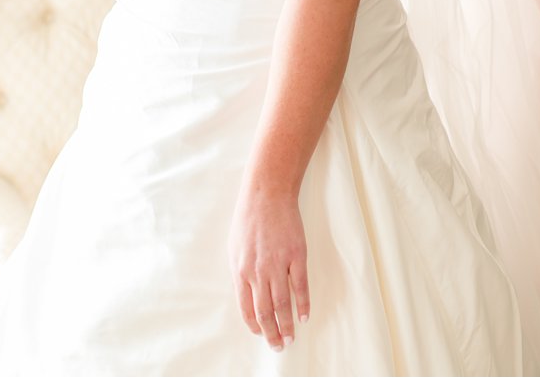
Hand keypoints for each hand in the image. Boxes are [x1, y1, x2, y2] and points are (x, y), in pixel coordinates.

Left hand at [230, 182, 308, 352]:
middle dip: (272, 333)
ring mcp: (278, 264)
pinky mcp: (297, 255)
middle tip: (279, 345)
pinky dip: (303, 303)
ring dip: (287, 324)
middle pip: (265, 312)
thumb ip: (241, 273)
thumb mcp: (234, 248)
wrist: (267, 193)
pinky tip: (304, 314)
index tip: (262, 334)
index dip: (255, 326)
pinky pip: (301, 286)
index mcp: (240, 272)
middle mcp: (258, 272)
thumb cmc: (248, 218)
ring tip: (291, 337)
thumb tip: (248, 295)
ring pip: (283, 304)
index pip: (247, 309)